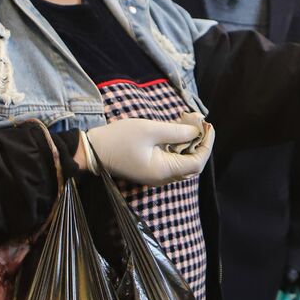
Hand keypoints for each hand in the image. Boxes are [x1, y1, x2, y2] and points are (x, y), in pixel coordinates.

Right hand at [81, 114, 212, 185]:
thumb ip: (176, 131)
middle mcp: (162, 178)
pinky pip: (172, 160)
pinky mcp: (151, 170)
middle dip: (199, 143)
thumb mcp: (150, 130)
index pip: (197, 163)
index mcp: (163, 171)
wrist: (91, 150)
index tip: (208, 126)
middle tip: (199, 122)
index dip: (206, 144)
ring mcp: (156, 175)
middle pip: (192, 164)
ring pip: (183, 162)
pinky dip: (178, 146)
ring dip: (189, 143)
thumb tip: (197, 131)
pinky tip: (177, 130)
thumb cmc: (118, 139)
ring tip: (189, 123)